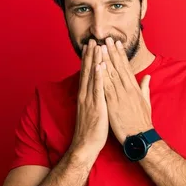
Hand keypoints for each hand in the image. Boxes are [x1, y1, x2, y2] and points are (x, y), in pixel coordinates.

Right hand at [69, 40, 108, 157]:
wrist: (86, 146)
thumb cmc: (91, 131)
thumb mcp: (92, 111)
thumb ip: (94, 99)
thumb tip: (97, 90)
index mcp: (85, 96)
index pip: (86, 74)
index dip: (88, 60)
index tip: (91, 46)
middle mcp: (85, 95)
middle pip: (87, 71)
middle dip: (90, 55)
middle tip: (92, 40)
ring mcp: (89, 100)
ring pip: (91, 77)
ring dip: (94, 61)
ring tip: (96, 46)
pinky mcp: (96, 107)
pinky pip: (97, 89)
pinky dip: (98, 77)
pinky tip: (100, 66)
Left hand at [100, 37, 152, 143]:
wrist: (139, 136)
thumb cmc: (142, 121)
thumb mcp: (146, 102)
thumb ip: (145, 88)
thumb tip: (146, 77)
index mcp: (134, 88)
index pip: (126, 67)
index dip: (121, 54)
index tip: (117, 44)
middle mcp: (127, 89)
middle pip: (118, 67)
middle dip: (112, 52)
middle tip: (107, 39)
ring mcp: (119, 95)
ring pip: (111, 74)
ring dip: (105, 59)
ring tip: (101, 47)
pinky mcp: (112, 103)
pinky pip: (105, 87)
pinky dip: (101, 76)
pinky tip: (97, 66)